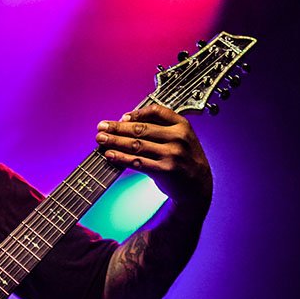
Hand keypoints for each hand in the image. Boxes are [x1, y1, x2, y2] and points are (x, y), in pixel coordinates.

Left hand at [96, 104, 212, 217]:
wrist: (198, 186)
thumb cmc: (185, 160)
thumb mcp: (182, 138)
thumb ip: (162, 128)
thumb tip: (128, 121)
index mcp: (182, 125)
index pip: (156, 112)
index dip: (136, 113)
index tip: (121, 116)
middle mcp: (178, 138)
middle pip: (141, 129)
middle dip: (117, 127)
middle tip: (101, 127)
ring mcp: (171, 154)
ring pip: (136, 145)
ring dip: (115, 141)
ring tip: (101, 139)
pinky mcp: (164, 170)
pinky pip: (137, 162)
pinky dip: (121, 158)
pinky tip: (110, 155)